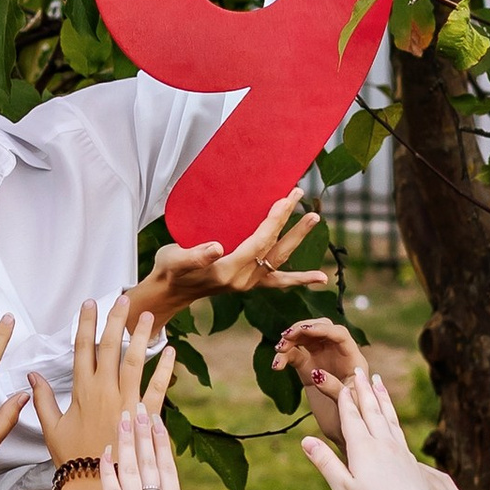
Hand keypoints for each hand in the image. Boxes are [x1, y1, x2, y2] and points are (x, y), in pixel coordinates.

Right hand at [28, 294, 176, 472]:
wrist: (95, 483)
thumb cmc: (71, 457)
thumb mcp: (51, 427)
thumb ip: (41, 399)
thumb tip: (31, 375)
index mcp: (81, 390)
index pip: (82, 348)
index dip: (85, 324)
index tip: (89, 304)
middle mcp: (104, 391)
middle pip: (110, 347)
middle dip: (115, 320)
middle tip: (123, 298)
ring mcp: (126, 402)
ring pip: (134, 361)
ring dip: (141, 336)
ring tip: (148, 315)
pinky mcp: (144, 416)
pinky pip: (158, 388)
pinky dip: (165, 369)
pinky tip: (171, 351)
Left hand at [99, 405, 202, 489]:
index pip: (168, 466)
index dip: (161, 441)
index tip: (157, 420)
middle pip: (150, 461)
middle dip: (143, 431)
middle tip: (138, 406)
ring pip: (131, 470)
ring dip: (126, 442)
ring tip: (121, 418)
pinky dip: (108, 471)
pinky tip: (103, 452)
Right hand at [132, 193, 331, 327]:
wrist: (169, 292)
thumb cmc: (170, 270)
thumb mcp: (174, 259)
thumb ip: (194, 256)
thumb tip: (216, 248)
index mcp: (227, 271)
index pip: (259, 242)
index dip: (274, 220)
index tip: (286, 199)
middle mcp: (243, 279)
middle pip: (274, 248)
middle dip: (291, 223)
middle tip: (302, 198)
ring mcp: (248, 283)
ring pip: (280, 260)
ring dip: (298, 239)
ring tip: (314, 218)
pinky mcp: (249, 283)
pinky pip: (278, 281)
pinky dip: (299, 279)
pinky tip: (320, 278)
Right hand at [276, 314, 367, 447]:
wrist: (347, 436)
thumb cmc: (354, 422)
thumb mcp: (348, 407)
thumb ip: (335, 388)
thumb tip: (317, 373)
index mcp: (353, 360)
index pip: (339, 335)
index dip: (322, 329)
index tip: (304, 331)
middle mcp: (338, 355)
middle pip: (321, 329)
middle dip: (303, 329)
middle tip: (286, 336)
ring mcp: (322, 360)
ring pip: (305, 339)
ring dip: (290, 340)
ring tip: (278, 350)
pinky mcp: (308, 369)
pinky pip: (294, 355)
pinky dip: (284, 357)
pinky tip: (276, 366)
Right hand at [298, 360, 443, 489]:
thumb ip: (325, 462)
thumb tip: (306, 439)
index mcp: (363, 449)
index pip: (352, 417)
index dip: (345, 399)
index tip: (341, 382)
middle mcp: (383, 444)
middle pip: (372, 410)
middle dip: (364, 389)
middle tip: (360, 370)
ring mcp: (399, 450)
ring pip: (388, 416)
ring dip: (382, 397)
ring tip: (379, 381)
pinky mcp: (410, 460)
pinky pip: (399, 429)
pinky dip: (393, 415)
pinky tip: (392, 417)